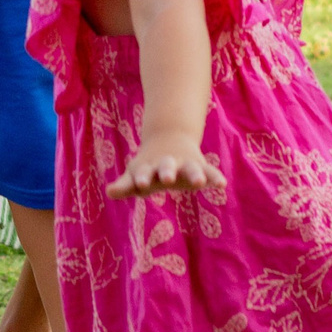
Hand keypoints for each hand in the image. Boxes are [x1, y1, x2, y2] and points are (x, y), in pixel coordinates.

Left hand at [107, 145, 223, 198]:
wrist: (169, 139)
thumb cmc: (148, 166)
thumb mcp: (135, 174)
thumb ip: (125, 185)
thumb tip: (109, 192)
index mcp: (148, 167)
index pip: (142, 173)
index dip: (141, 178)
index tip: (139, 183)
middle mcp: (167, 164)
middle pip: (166, 167)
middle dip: (166, 171)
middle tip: (166, 179)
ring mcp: (184, 165)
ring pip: (190, 169)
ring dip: (194, 174)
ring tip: (199, 182)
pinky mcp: (200, 167)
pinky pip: (210, 172)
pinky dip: (215, 177)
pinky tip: (222, 184)